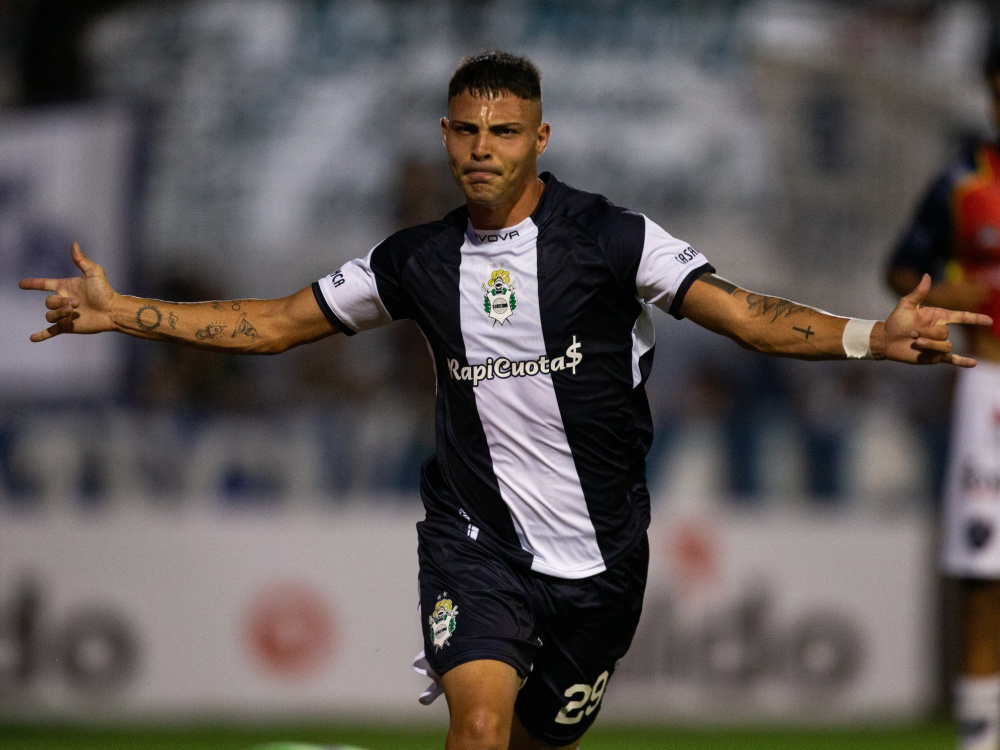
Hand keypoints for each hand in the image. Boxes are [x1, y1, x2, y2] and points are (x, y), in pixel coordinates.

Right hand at [18, 243, 116, 341]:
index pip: (45, 284)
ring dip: (59, 313)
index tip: (21, 284)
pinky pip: (51, 331)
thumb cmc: (105, 291)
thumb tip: (74, 244)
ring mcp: (65, 314)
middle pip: (48, 302)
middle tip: (76, 304)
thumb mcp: (94, 272)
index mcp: (66, 287)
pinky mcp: (68, 326)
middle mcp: (63, 301)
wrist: (112, 311)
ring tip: (74, 312)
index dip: (33, 284)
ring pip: (49, 315)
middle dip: (59, 303)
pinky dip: (42, 335)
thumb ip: (81, 260)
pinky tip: (32, 338)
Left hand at [877, 274, 992, 366]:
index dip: (975, 319)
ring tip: (915, 343)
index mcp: (938, 317)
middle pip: (945, 334)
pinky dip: (962, 362)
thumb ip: (919, 293)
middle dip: (928, 334)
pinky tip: (973, 364)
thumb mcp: (906, 305)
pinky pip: (952, 360)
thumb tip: (927, 275)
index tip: (989, 322)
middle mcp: (941, 331)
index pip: (962, 317)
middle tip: (912, 334)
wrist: (886, 340)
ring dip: (930, 345)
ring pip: (945, 347)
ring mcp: (938, 345)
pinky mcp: (933, 357)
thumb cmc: (896, 321)